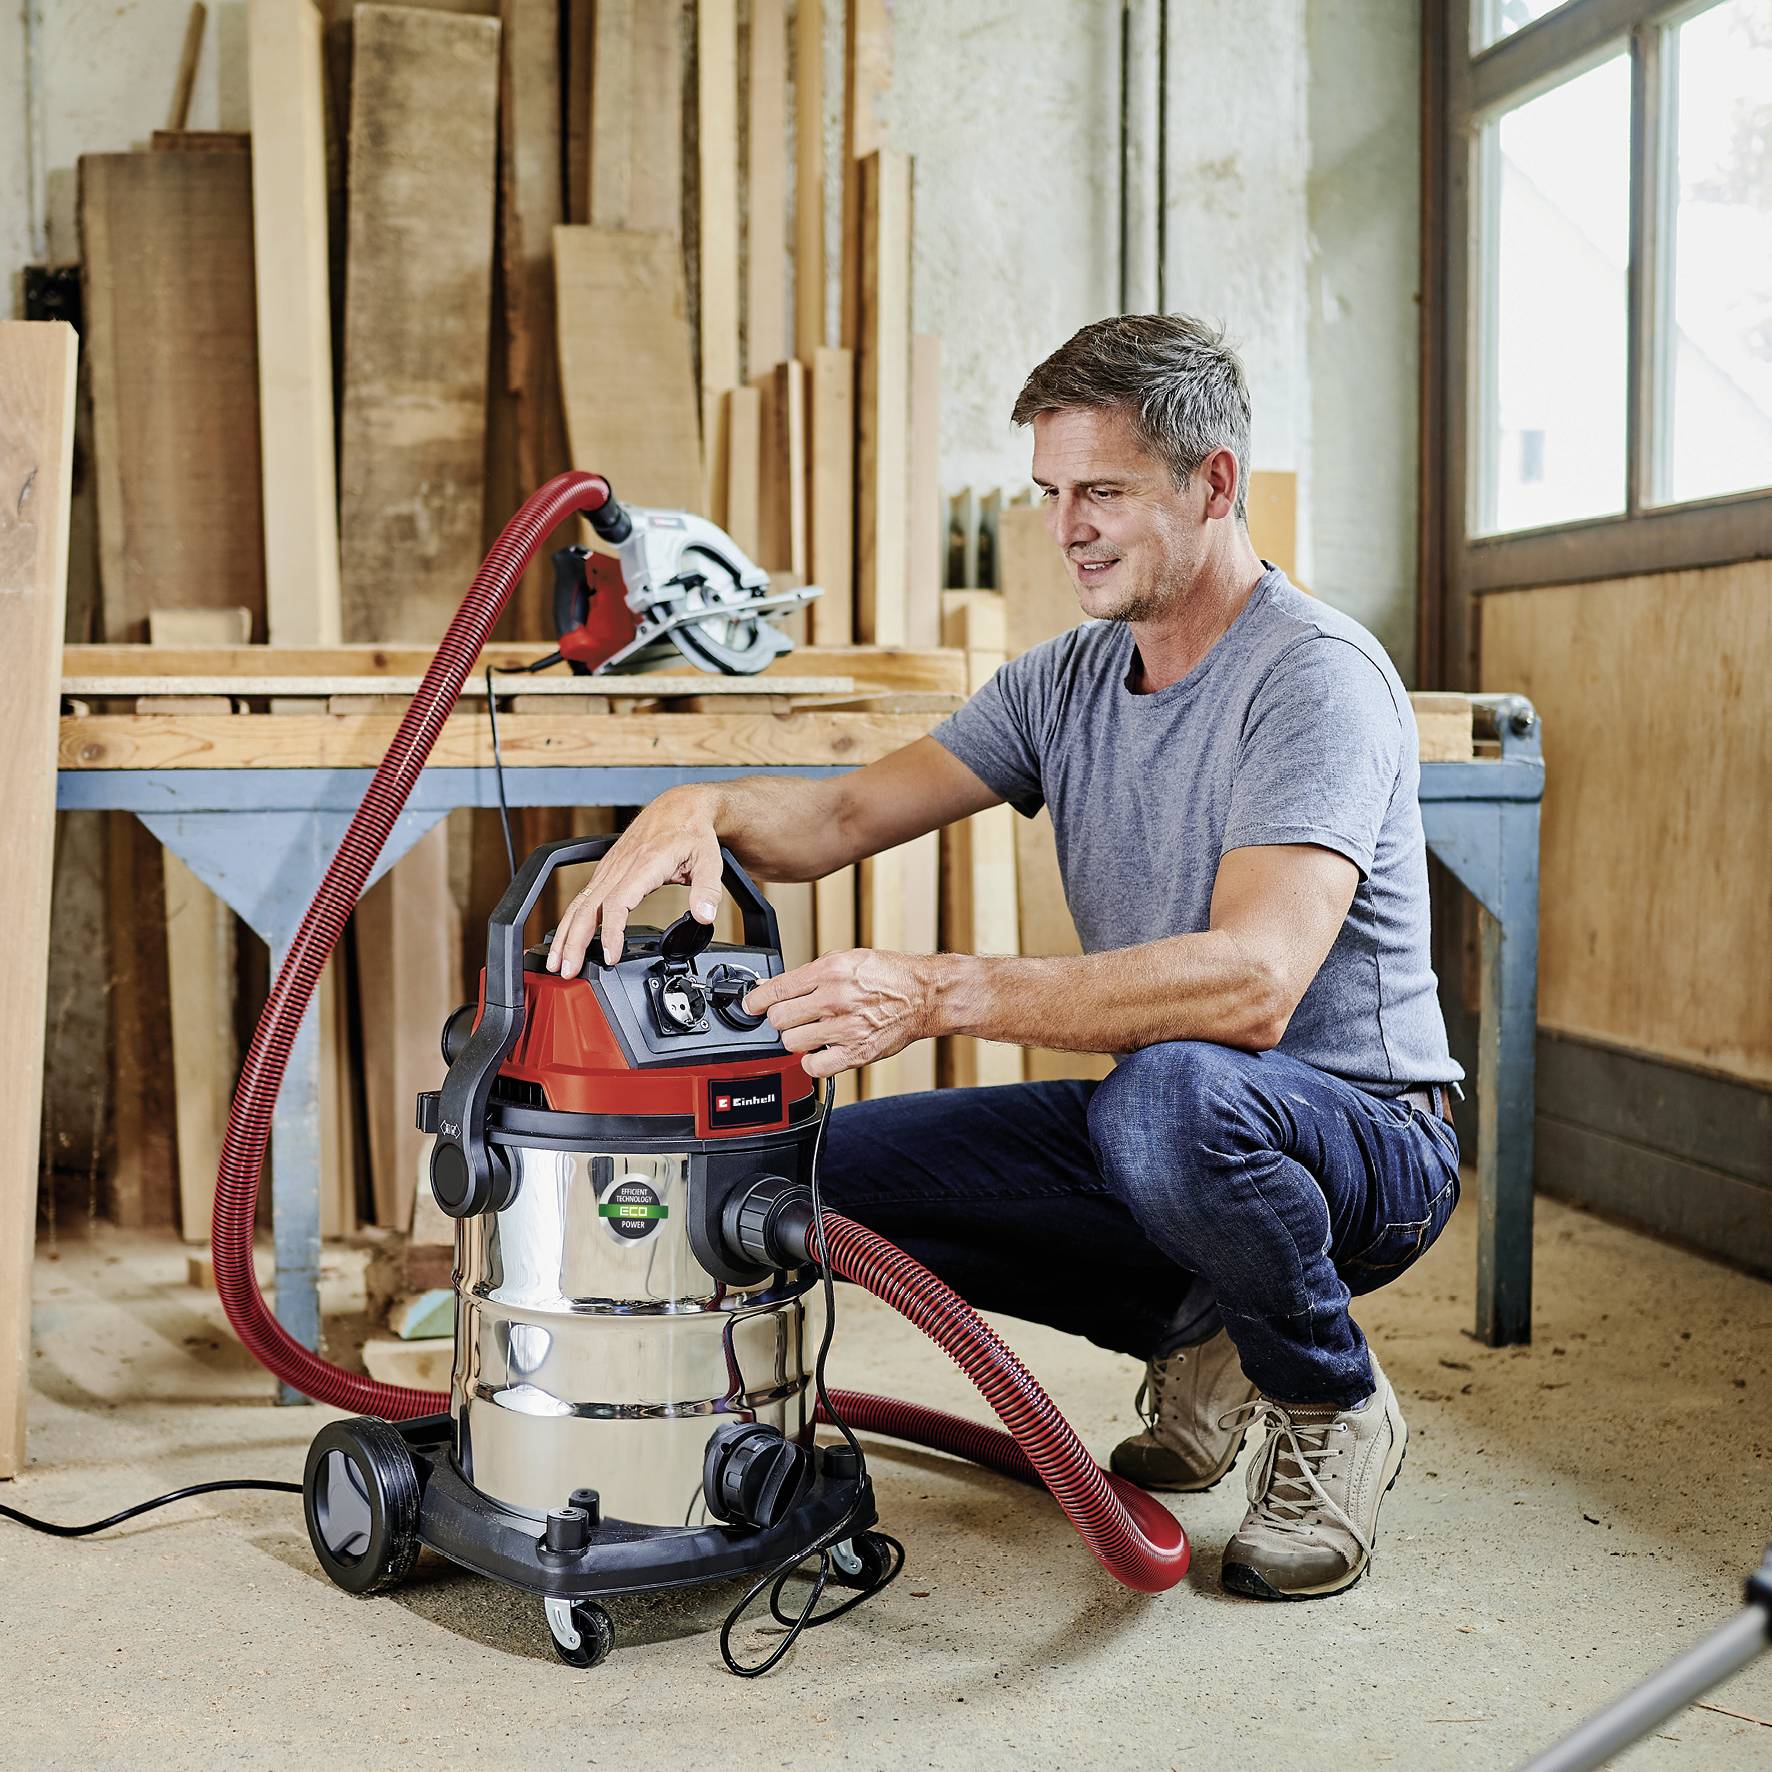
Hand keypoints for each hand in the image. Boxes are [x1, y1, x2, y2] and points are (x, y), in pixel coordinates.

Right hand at [546, 789, 724, 973]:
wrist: (680, 807)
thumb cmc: (692, 833)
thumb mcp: (710, 861)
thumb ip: (708, 891)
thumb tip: (704, 917)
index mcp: (644, 864)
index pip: (617, 903)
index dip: (610, 932)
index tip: (610, 957)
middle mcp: (620, 866)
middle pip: (587, 907)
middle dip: (573, 941)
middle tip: (567, 971)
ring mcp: (609, 868)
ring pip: (579, 903)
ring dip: (566, 934)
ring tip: (556, 962)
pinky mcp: (606, 870)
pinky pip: (583, 897)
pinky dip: (572, 920)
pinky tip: (567, 938)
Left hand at [743, 948, 936, 1078]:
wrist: (924, 995)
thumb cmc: (888, 976)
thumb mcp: (847, 959)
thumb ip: (811, 974)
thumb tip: (775, 987)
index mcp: (830, 970)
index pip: (776, 989)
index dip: (756, 1000)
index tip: (751, 1006)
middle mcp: (835, 998)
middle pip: (779, 1019)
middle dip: (780, 1019)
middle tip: (792, 1018)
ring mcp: (845, 1028)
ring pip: (792, 1044)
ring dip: (797, 1040)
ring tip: (811, 1032)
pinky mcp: (855, 1053)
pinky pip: (814, 1067)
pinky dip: (812, 1062)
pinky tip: (821, 1050)